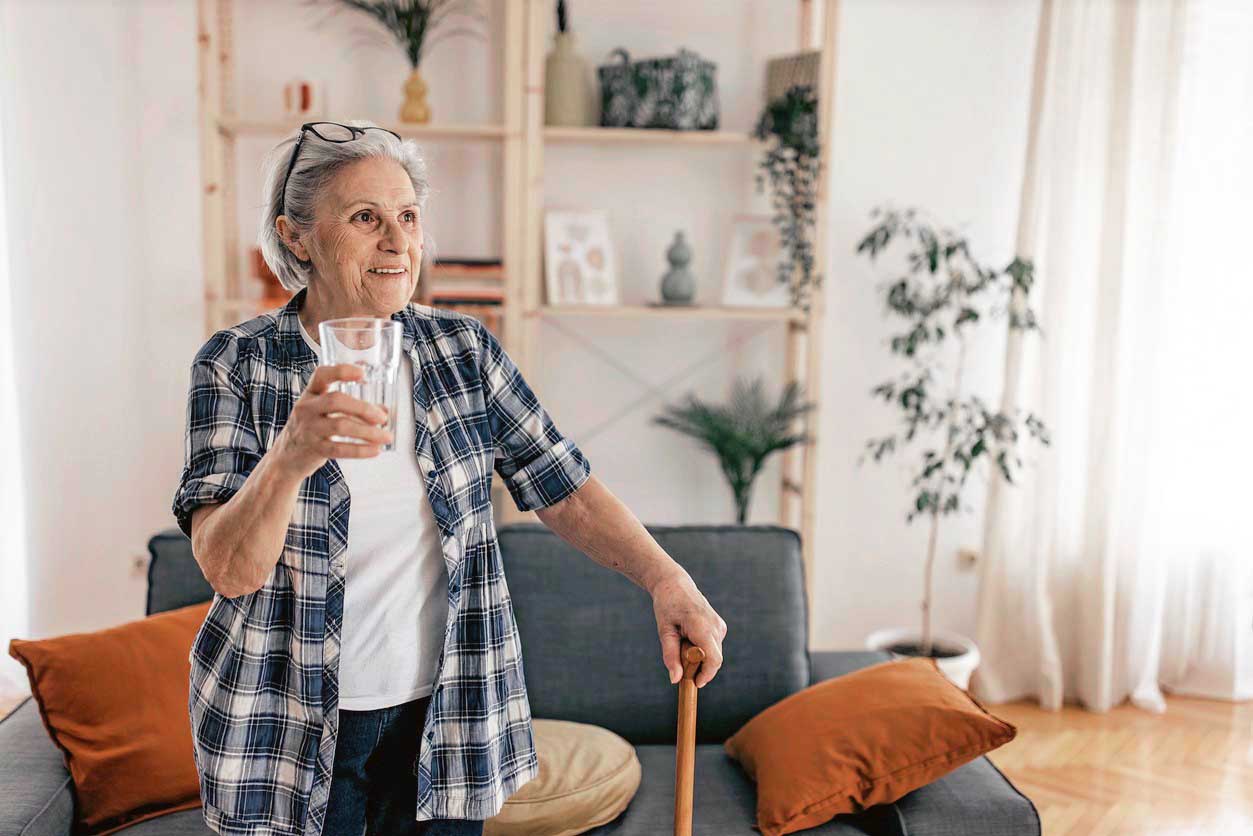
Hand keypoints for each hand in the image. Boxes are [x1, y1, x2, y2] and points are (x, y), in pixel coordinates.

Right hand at [270, 364, 393, 479]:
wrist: (285, 457)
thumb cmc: (312, 429)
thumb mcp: (324, 413)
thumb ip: (352, 409)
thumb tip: (384, 411)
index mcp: (310, 394)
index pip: (322, 375)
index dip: (341, 371)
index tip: (362, 373)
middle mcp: (307, 408)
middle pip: (336, 401)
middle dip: (363, 408)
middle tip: (382, 417)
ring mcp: (308, 429)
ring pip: (340, 426)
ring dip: (367, 432)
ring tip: (386, 436)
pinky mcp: (313, 449)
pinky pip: (339, 449)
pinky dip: (360, 450)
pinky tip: (375, 450)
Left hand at [652, 569, 726, 688]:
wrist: (675, 584)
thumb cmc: (667, 606)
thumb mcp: (664, 631)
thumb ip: (670, 656)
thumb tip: (675, 680)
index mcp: (703, 627)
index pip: (714, 659)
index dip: (706, 675)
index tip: (694, 683)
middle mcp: (716, 627)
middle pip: (714, 660)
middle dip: (698, 667)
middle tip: (679, 660)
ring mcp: (720, 626)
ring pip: (713, 654)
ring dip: (698, 657)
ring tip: (681, 642)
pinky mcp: (720, 627)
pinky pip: (713, 647)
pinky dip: (701, 650)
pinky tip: (689, 638)